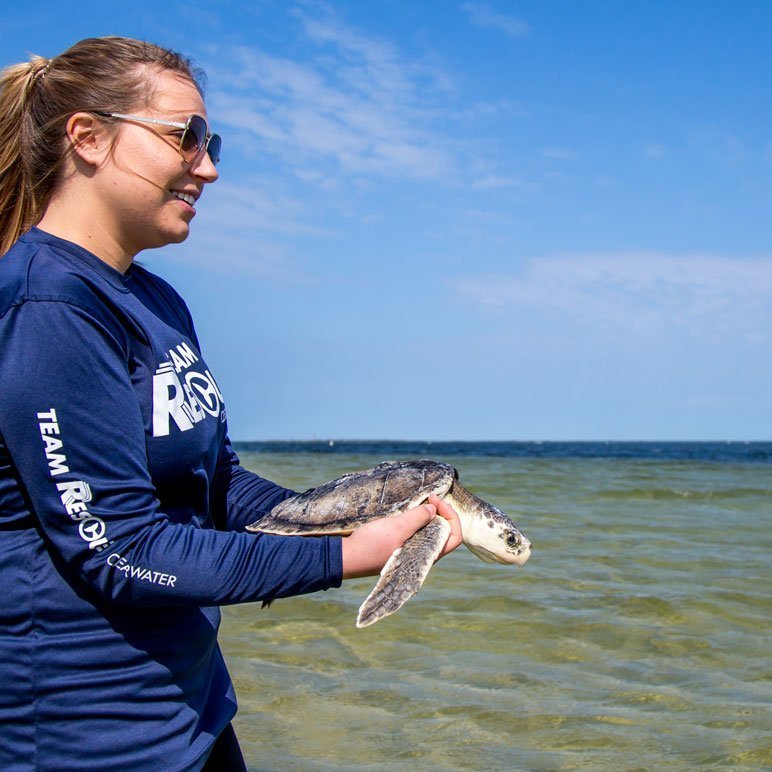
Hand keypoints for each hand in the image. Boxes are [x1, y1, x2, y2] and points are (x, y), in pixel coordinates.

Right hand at [341, 494, 462, 578]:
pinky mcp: (400, 548)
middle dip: (440, 512)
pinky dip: (416, 520)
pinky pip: (416, 532)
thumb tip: (433, 510)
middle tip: (428, 497)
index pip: (455, 536)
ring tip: (418, 502)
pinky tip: (406, 511)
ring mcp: (412, 552)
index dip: (451, 515)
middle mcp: (423, 555)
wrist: (347, 557)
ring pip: (430, 531)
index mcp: (428, 554)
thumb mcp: (398, 526)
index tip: (435, 500)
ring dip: (427, 515)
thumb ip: (419, 517)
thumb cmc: (372, 544)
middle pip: (444, 532)